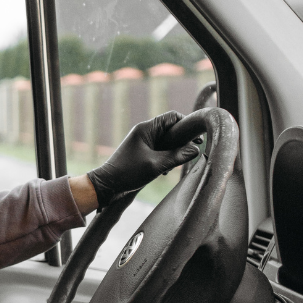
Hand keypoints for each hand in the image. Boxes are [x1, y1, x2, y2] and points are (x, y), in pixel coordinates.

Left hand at [87, 112, 202, 208]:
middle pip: (171, 130)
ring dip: (173, 152)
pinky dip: (165, 158)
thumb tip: (196, 150)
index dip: (186, 124)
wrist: (106, 185)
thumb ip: (177, 156)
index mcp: (146, 129)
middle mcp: (144, 133)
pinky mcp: (141, 153)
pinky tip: (164, 170)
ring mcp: (142, 143)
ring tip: (172, 165)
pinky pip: (159, 151)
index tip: (196, 138)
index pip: (172, 117)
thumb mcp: (156, 165)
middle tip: (188, 153)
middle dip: (181, 141)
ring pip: (166, 142)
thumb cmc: (128, 172)